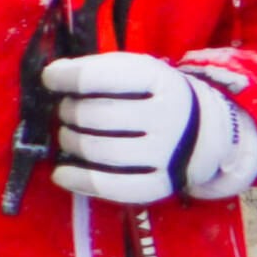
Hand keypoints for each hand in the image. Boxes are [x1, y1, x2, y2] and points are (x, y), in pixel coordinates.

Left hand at [46, 53, 256, 203]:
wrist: (205, 130)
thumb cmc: (154, 95)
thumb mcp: (135, 70)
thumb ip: (96, 69)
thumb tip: (54, 75)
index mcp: (160, 80)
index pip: (98, 77)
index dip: (64, 78)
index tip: (51, 79)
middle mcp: (169, 117)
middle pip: (95, 116)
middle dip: (68, 112)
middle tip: (66, 112)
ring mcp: (167, 154)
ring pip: (99, 150)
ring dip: (70, 142)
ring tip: (68, 135)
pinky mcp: (162, 184)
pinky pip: (113, 187)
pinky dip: (79, 181)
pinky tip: (61, 174)